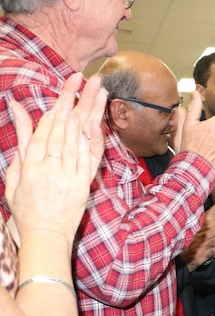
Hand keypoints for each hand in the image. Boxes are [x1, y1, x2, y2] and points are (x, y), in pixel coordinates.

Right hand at [6, 74, 106, 241]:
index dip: (56, 107)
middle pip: (63, 129)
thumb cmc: (26, 206)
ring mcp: (68, 177)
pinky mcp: (82, 186)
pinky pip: (88, 160)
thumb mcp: (16, 175)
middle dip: (74, 101)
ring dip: (88, 113)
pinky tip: (98, 123)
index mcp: (30, 165)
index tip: (65, 89)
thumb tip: (15, 109)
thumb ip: (20, 141)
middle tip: (84, 80)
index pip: (44, 130)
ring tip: (96, 92)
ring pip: (77, 140)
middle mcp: (49, 169)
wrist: (44, 235)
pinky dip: (92, 140)